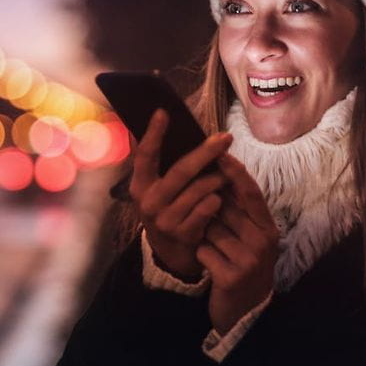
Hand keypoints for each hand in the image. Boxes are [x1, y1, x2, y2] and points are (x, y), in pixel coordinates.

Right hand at [129, 109, 233, 278]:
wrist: (171, 253)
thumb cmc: (168, 209)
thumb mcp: (157, 188)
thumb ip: (159, 163)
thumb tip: (161, 123)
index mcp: (139, 185)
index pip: (145, 155)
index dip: (153, 134)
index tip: (163, 112)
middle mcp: (149, 202)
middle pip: (181, 170)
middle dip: (206, 152)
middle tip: (226, 138)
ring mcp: (165, 220)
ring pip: (200, 189)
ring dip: (218, 178)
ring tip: (226, 173)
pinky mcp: (183, 234)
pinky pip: (208, 207)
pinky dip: (217, 200)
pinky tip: (220, 198)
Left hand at [196, 153, 278, 333]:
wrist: (245, 311)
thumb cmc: (242, 264)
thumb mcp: (249, 236)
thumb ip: (239, 210)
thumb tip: (220, 170)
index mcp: (268, 228)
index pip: (251, 193)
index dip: (235, 172)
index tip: (220, 153)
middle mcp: (263, 242)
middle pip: (225, 209)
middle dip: (210, 210)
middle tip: (209, 220)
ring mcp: (248, 261)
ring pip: (210, 230)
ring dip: (204, 236)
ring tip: (215, 250)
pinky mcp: (231, 277)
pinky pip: (203, 252)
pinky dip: (200, 255)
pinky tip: (209, 265)